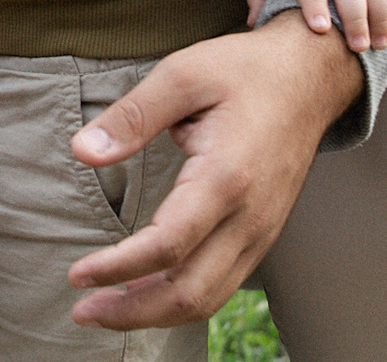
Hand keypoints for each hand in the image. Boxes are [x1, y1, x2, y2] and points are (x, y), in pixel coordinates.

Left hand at [65, 12, 361, 328]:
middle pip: (190, 293)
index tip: (77, 275)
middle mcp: (250, 217)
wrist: (310, 77)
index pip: (168, 246)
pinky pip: (222, 284)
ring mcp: (262, 231)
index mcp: (227, 177)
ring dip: (154, 314)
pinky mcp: (263, 234)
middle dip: (132, 312)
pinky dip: (182, 300)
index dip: (117, 268)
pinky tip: (146, 291)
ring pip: (209, 298)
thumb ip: (131, 116)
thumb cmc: (245, 72)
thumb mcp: (182, 74)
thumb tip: (83, 151)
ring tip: (104, 308)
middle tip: (82, 310)